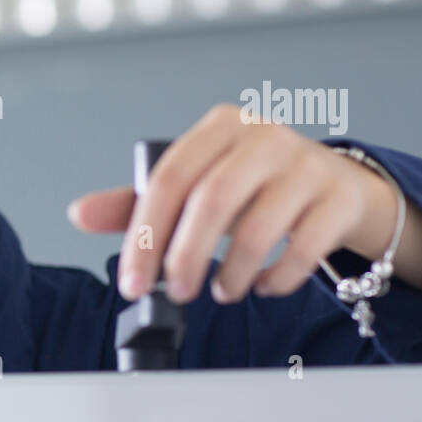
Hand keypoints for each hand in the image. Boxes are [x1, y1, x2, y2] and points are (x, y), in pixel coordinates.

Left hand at [66, 104, 392, 303]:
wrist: (337, 186)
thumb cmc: (254, 187)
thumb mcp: (195, 187)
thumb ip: (138, 202)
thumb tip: (80, 214)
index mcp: (219, 128)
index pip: (168, 179)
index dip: (144, 236)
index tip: (133, 282)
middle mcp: (264, 137)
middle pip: (211, 201)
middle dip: (186, 258)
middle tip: (178, 292)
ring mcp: (308, 164)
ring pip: (260, 226)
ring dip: (232, 272)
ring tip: (222, 291)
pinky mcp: (340, 197)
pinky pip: (306, 247)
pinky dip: (278, 277)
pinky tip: (263, 286)